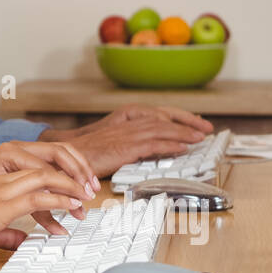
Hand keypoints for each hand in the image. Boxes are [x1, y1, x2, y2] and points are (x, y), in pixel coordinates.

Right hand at [0, 141, 97, 272]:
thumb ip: (5, 231)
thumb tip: (22, 239)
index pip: (32, 159)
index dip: (57, 167)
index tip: (74, 185)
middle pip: (43, 159)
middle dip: (71, 171)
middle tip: (87, 188)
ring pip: (44, 175)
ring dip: (70, 185)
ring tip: (85, 198)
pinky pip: (37, 197)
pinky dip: (60, 200)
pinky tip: (72, 208)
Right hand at [39, 111, 210, 176]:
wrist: (65, 157)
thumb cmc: (85, 154)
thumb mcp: (112, 146)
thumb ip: (131, 145)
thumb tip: (152, 150)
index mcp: (125, 121)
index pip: (158, 115)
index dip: (179, 118)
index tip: (196, 123)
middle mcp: (128, 124)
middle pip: (164, 119)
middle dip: (187, 123)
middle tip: (206, 128)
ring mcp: (126, 135)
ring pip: (162, 129)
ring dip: (184, 133)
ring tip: (201, 137)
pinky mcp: (125, 148)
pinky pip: (152, 144)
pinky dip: (170, 145)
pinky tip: (183, 147)